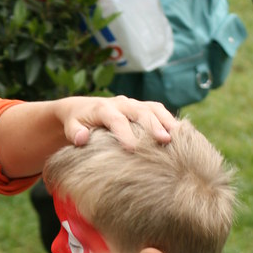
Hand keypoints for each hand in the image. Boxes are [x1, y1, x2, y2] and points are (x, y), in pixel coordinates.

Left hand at [56, 94, 174, 148]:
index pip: (116, 120)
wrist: (82, 108)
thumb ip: (75, 133)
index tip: (132, 148)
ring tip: (179, 136)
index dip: (125, 133)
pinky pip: (158, 110)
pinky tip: (181, 134)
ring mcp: (134, 104)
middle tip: (165, 141)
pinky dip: (169, 119)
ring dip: (166, 121)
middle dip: (153, 126)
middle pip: (140, 112)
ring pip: (153, 109)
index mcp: (104, 109)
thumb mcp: (71, 126)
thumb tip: (81, 138)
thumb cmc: (77, 122)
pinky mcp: (143, 107)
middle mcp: (122, 103)